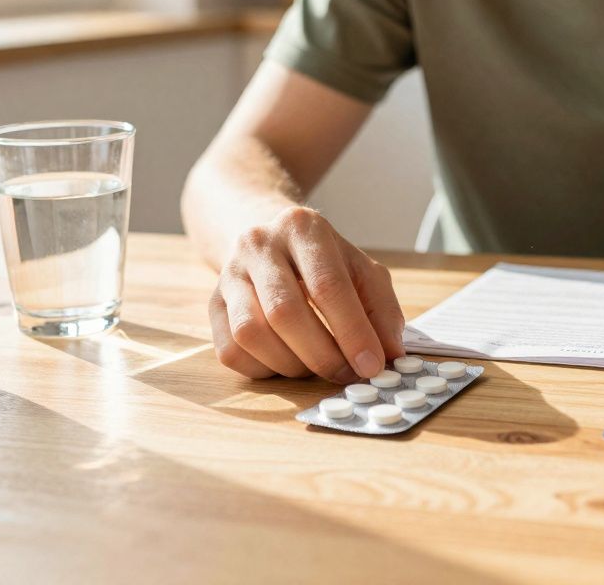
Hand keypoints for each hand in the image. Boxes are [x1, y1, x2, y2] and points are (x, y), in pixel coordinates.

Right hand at [209, 205, 405, 381]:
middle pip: (285, 312)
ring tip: (315, 365)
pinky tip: (285, 361)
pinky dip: (263, 368)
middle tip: (347, 375)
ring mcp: (229, 274)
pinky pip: (230, 351)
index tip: (372, 365)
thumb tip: (391, 354)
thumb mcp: (361, 270)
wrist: (268, 239)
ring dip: (290, 364)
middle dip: (322, 355)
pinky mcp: (212, 304)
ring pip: (251, 333)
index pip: (328, 286)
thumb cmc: (322, 261)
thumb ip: (381, 309)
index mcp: (304, 228)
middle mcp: (259, 245)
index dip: (352, 332)